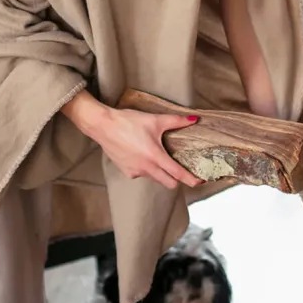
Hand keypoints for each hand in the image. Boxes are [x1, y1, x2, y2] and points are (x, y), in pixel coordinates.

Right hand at [62, 91, 202, 189]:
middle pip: (168, 183)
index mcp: (155, 156)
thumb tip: (194, 119)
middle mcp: (146, 168)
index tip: (200, 182)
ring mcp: (135, 172)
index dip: (190, 179)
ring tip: (162, 159)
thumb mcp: (155, 120)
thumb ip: (176, 121)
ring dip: (162, 173)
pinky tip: (144, 156)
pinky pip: (143, 174)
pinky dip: (148, 169)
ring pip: (155, 178)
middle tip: (182, 170)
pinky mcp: (127, 171)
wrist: (103, 126)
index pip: (177, 173)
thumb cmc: (128, 122)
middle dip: (177, 180)